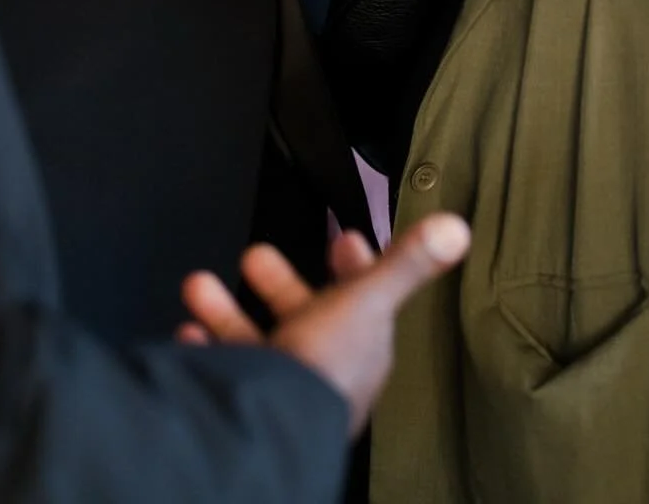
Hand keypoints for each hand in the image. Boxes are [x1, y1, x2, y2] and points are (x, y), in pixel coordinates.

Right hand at [179, 214, 469, 436]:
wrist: (270, 421)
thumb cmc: (326, 362)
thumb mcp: (368, 298)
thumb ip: (408, 262)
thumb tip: (458, 227)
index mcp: (360, 345)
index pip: (365, 301)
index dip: (355, 267)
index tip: (342, 238)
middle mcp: (326, 369)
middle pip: (304, 318)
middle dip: (279, 282)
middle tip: (254, 256)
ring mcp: (287, 388)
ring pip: (259, 342)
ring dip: (228, 312)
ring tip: (198, 286)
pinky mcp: (249, 403)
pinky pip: (226, 372)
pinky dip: (207, 349)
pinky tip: (190, 333)